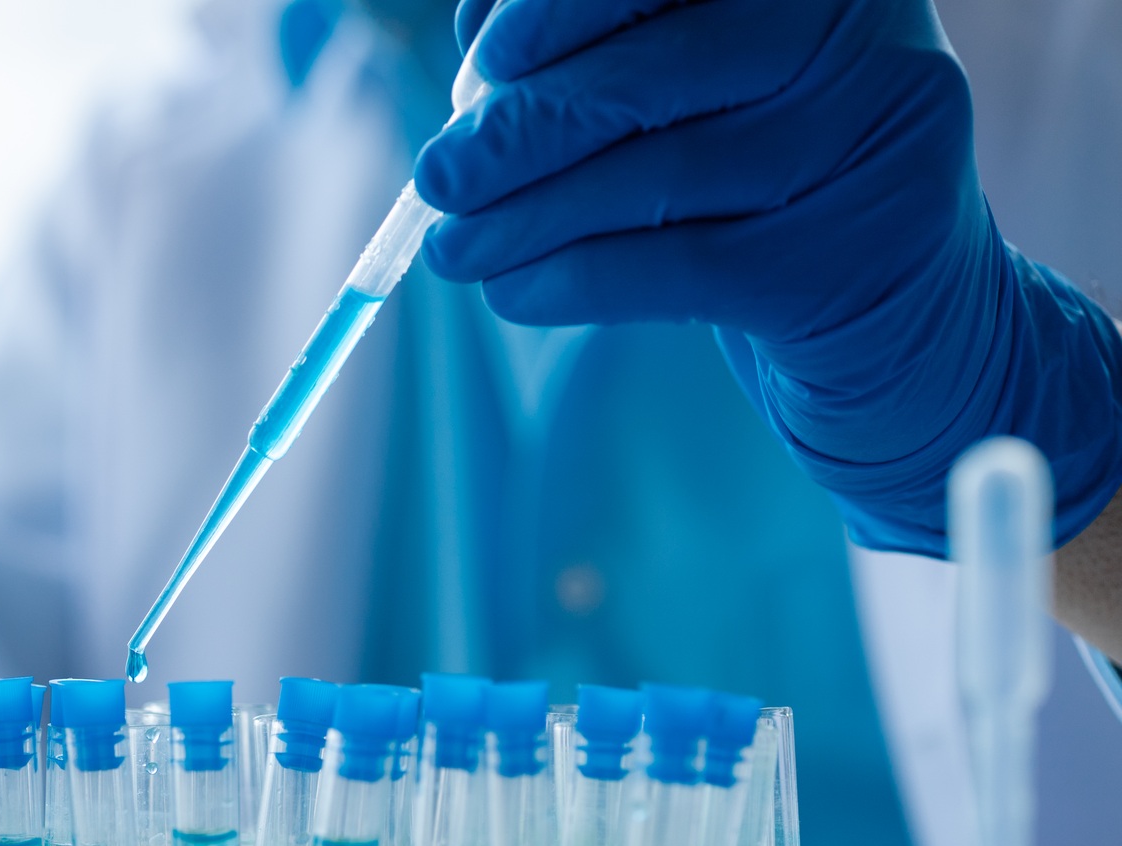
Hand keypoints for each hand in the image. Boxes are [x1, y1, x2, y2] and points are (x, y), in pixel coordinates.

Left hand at [416, 0, 1121, 555]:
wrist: (901, 323)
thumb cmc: (764, 185)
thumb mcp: (691, 95)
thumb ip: (595, 51)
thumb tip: (474, 49)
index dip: (564, 7)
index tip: (486, 61)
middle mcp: (862, 33)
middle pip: (649, 72)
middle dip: (520, 132)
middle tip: (437, 178)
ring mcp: (872, 142)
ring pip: (653, 176)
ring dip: (526, 221)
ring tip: (454, 251)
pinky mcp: (851, 255)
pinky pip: (677, 266)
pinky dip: (574, 281)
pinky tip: (516, 292)